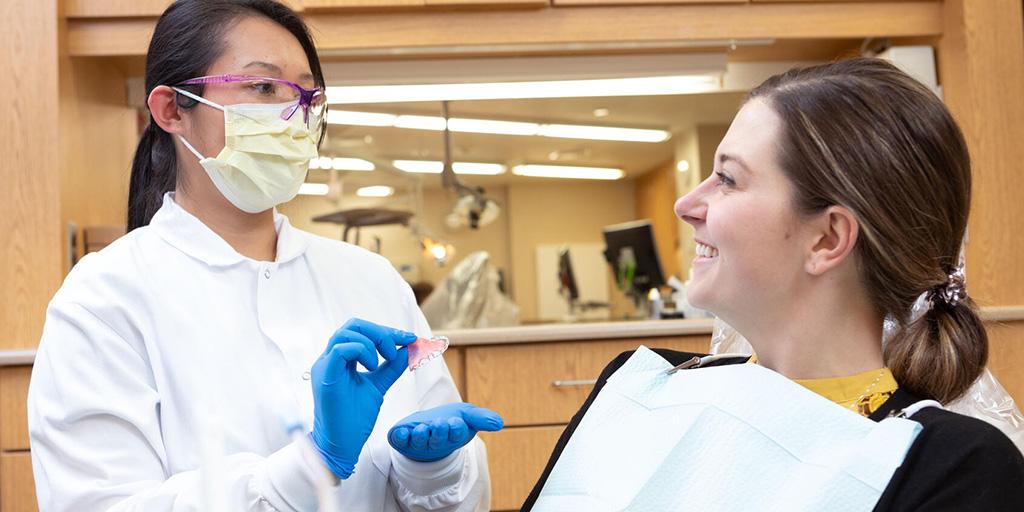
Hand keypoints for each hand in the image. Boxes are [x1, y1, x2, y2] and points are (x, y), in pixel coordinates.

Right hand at [308, 318, 416, 478]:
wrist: (342, 445)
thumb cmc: (354, 418)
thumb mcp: (378, 386)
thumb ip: (391, 368)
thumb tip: (408, 348)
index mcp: (340, 360)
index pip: (361, 331)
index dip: (387, 331)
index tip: (410, 338)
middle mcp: (330, 358)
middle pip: (353, 325)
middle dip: (381, 332)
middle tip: (398, 348)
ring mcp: (325, 366)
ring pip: (346, 332)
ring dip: (373, 342)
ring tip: (385, 360)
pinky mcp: (325, 376)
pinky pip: (341, 349)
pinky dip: (362, 351)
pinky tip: (373, 367)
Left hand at [388, 402, 503, 461]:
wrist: (429, 425)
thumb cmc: (451, 420)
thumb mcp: (468, 415)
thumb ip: (482, 418)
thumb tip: (500, 423)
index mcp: (453, 435)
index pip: (456, 433)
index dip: (455, 429)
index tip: (456, 422)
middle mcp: (435, 440)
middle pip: (438, 439)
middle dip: (439, 432)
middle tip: (440, 424)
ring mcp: (418, 442)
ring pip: (419, 442)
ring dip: (420, 436)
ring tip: (421, 429)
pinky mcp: (402, 439)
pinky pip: (400, 441)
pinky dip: (400, 437)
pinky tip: (401, 431)